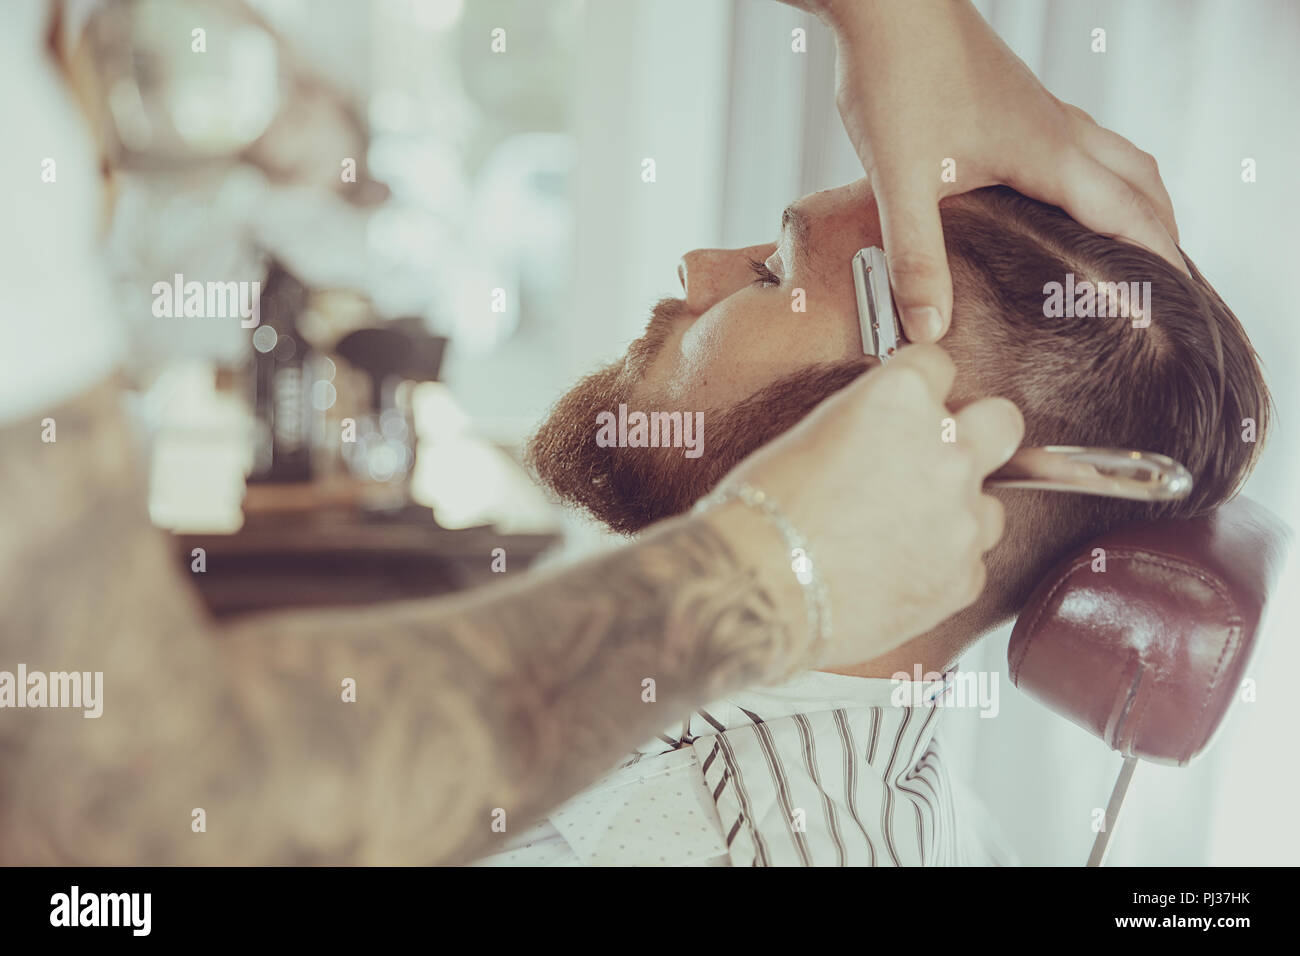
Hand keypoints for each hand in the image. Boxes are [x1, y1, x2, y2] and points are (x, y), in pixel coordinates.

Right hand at [706, 345, 1022, 669]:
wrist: (759, 587)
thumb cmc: (763, 511)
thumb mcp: (810, 435)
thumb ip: (868, 427)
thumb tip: (885, 438)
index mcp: (900, 397)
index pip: (938, 364)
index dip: (919, 388)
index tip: (907, 406)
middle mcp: (945, 448)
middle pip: (1001, 421)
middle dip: (977, 434)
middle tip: (936, 459)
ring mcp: (961, 515)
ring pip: (989, 504)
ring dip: (956, 513)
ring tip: (898, 534)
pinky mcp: (962, 577)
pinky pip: (969, 563)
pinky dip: (939, 568)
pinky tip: (892, 574)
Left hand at [822, 0, 1185, 341]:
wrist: (885, 1)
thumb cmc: (897, 76)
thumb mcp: (900, 182)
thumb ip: (916, 259)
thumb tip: (930, 330)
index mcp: (1049, 154)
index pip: (1129, 217)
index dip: (1156, 265)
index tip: (1174, 307)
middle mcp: (1058, 129)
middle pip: (1141, 183)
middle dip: (1161, 235)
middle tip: (1164, 287)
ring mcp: (1041, 111)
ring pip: (1114, 158)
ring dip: (1135, 201)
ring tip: (1128, 249)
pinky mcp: (1016, 102)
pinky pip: (1081, 144)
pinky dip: (1097, 178)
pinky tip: (1060, 202)